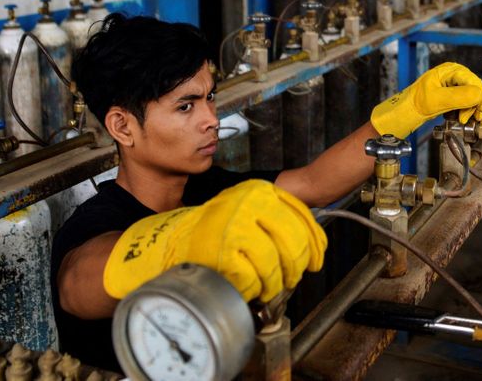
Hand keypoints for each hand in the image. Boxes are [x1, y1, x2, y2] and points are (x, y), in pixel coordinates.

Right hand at [103, 180, 325, 301]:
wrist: (164, 242)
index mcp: (258, 192)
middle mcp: (249, 204)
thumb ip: (275, 222)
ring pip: (274, 265)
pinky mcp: (221, 250)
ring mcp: (235, 226)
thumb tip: (312, 245)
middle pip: (294, 244)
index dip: (314, 245)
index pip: (302, 219)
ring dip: (273, 284)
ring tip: (266, 288)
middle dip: (295, 268)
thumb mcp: (245, 213)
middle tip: (289, 279)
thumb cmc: (208, 231)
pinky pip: (250, 279)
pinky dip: (250, 289)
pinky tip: (245, 287)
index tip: (316, 260)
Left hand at [371, 62, 481, 138]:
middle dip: (475, 104)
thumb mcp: (437, 100)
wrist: (408, 110)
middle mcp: (455, 74)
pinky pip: (467, 100)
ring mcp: (455, 83)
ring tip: (463, 118)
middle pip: (475, 87)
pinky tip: (461, 116)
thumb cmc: (416, 102)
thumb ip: (459, 96)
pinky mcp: (454, 92)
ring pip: (473, 95)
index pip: (473, 81)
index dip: (480, 97)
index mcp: (450, 70)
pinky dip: (467, 109)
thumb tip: (478, 96)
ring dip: (471, 108)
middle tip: (472, 118)